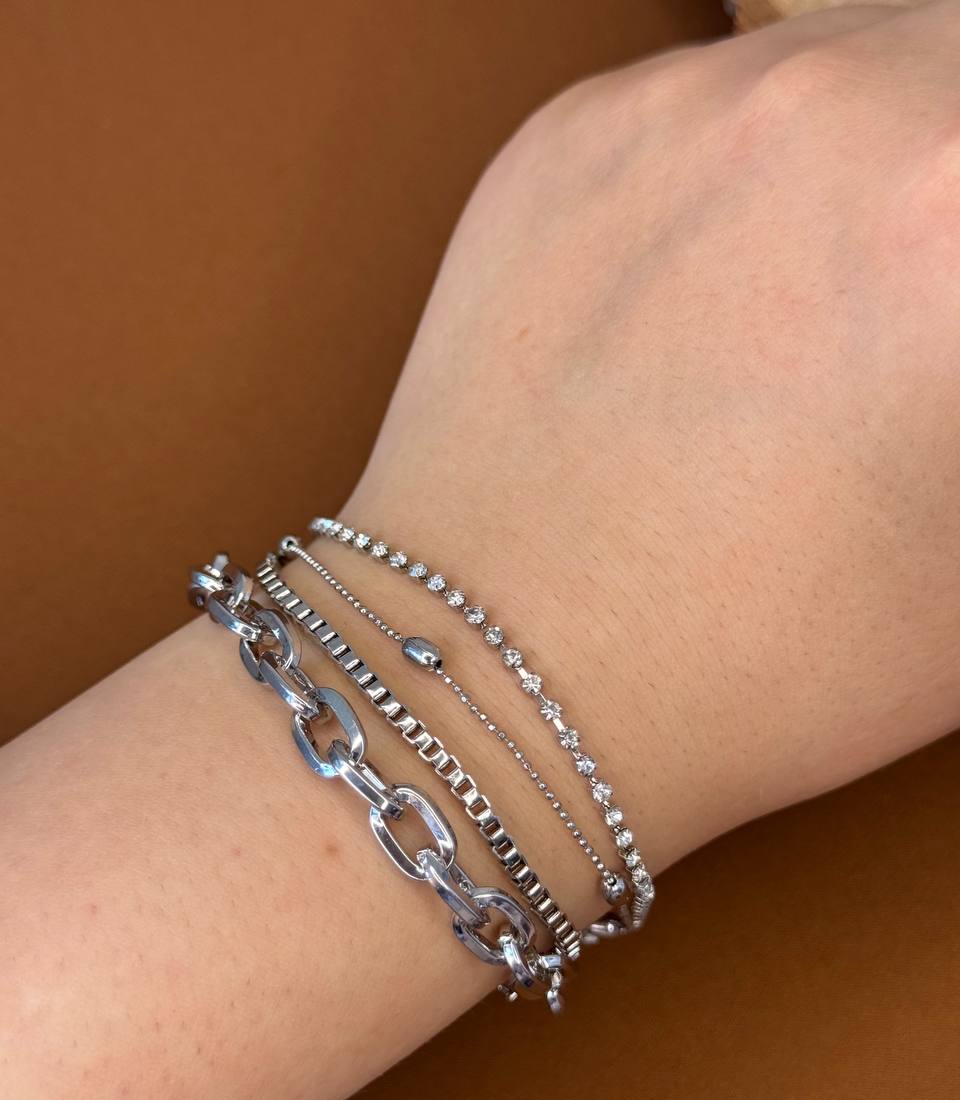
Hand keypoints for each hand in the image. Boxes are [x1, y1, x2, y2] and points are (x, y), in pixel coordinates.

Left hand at [344, 2, 959, 859]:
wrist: (504, 671)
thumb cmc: (757, 663)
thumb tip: (952, 326)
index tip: (947, 332)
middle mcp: (830, 115)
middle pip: (958, 67)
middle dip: (956, 171)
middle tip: (917, 291)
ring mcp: (680, 109)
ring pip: (846, 66)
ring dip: (867, 156)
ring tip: (819, 302)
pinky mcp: (568, 134)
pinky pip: (709, 102)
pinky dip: (736, 176)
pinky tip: (702, 299)